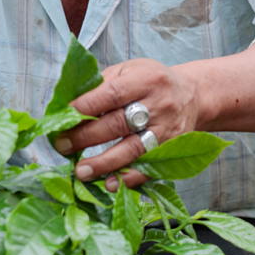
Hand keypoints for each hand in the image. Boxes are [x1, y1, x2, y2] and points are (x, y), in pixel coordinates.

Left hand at [52, 58, 201, 189]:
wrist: (192, 96)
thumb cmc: (150, 82)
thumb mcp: (129, 70)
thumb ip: (102, 84)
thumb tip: (67, 106)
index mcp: (145, 79)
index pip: (111, 93)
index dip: (85, 107)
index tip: (62, 118)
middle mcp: (159, 105)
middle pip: (118, 123)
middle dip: (86, 137)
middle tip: (61, 146)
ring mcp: (166, 130)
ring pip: (133, 149)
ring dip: (104, 163)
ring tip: (81, 172)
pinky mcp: (171, 149)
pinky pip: (149, 167)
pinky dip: (129, 178)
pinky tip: (110, 184)